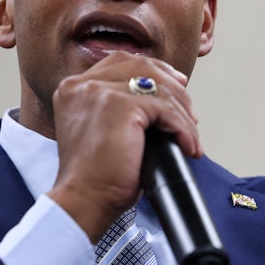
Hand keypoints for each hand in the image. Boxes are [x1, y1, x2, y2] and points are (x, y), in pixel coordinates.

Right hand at [47, 52, 201, 242]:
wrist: (83, 201)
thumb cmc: (94, 178)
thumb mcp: (101, 132)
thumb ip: (119, 109)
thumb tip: (161, 99)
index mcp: (73, 88)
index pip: (119, 62)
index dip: (152, 69)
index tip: (175, 84)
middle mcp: (83, 85)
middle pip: (140, 65)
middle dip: (172, 85)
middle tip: (190, 111)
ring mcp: (100, 92)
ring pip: (158, 87)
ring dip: (182, 112)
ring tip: (190, 136)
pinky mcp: (120, 106)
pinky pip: (165, 109)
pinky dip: (182, 128)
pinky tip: (187, 145)